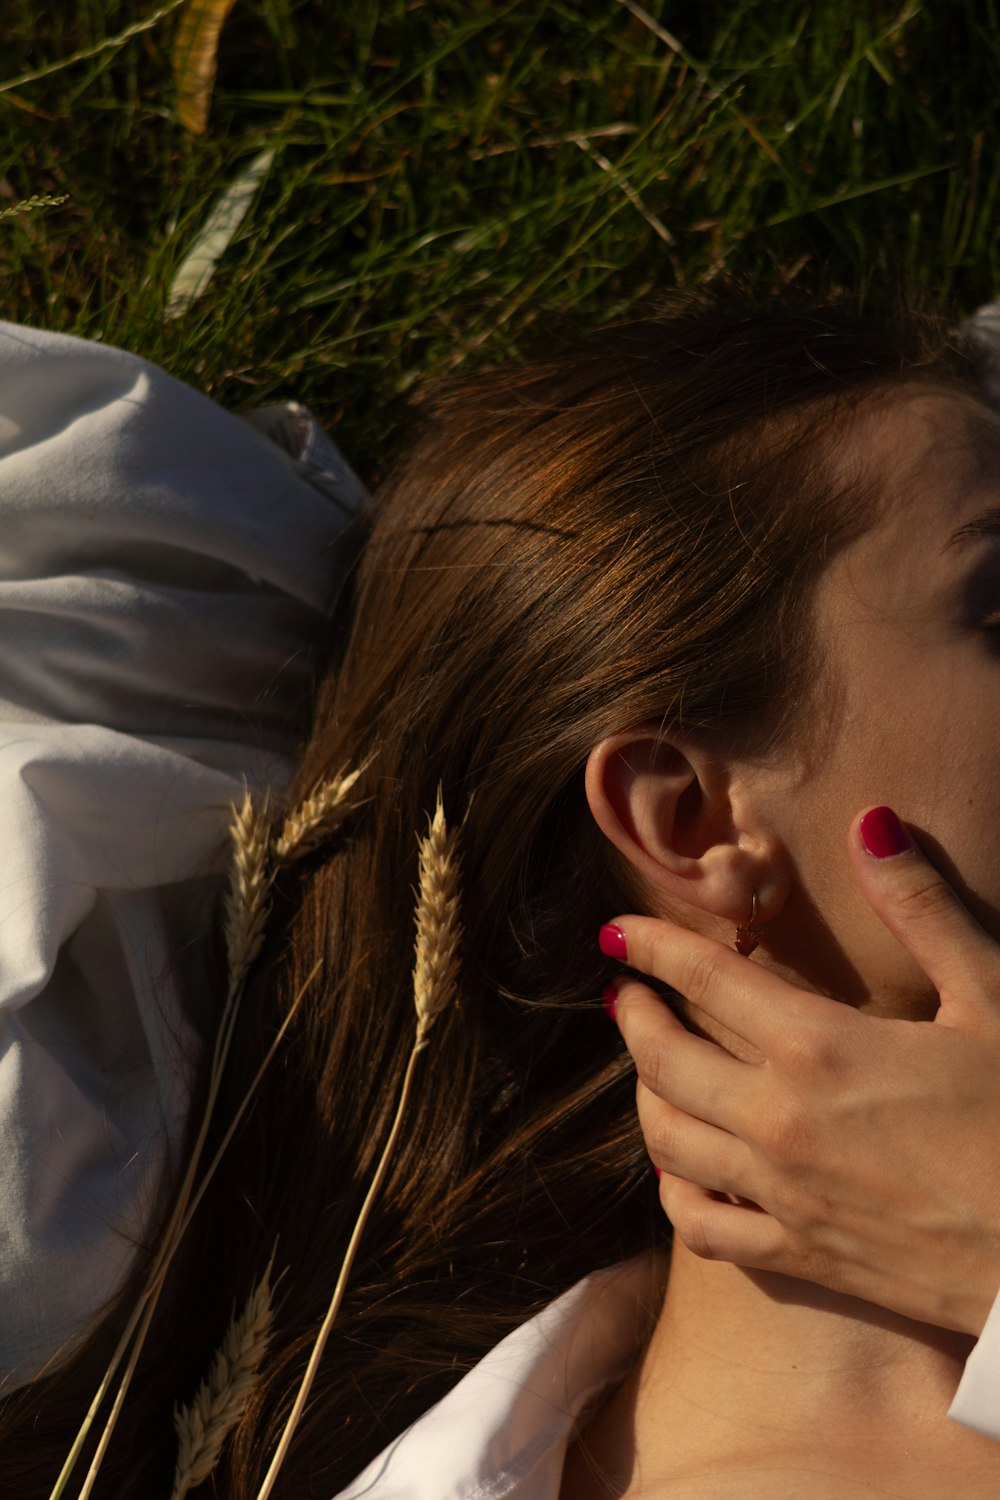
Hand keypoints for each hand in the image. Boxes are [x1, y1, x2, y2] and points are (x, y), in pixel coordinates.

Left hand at [604, 805, 999, 1336]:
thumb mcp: (993, 998)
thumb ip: (922, 909)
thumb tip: (872, 822)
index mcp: (821, 1046)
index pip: (704, 977)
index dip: (651, 945)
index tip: (616, 930)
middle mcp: (780, 1119)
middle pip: (663, 1057)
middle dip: (632, 1014)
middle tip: (623, 991)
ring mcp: (782, 1193)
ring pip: (666, 1138)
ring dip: (643, 1093)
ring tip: (646, 1066)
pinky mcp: (800, 1254)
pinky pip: (701, 1226)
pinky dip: (673, 1191)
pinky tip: (679, 1169)